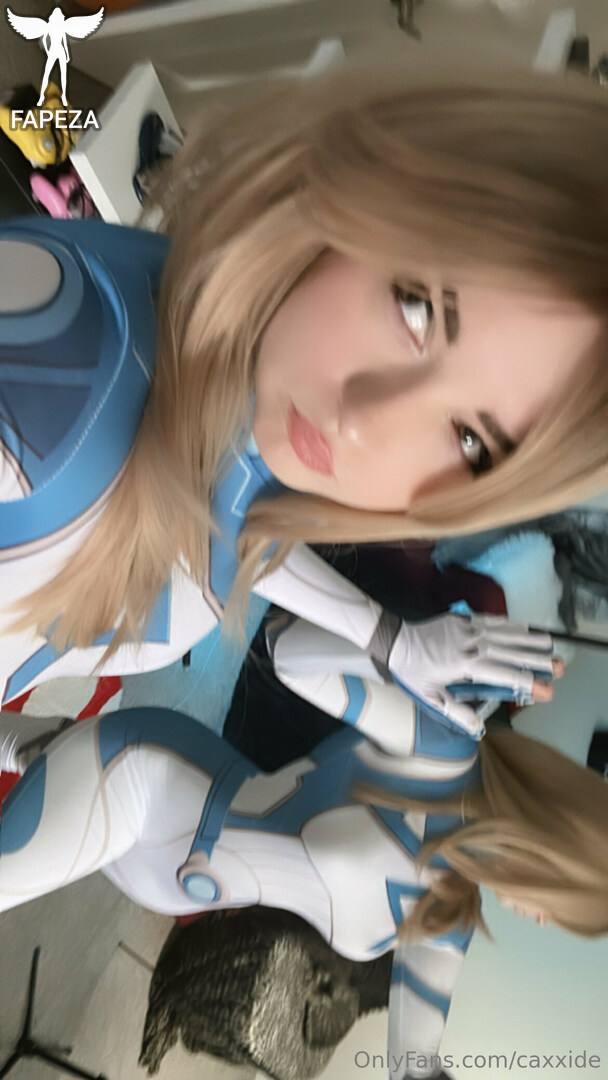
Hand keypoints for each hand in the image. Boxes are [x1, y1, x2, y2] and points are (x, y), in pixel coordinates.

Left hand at [387, 613, 560, 738]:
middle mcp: (471, 646)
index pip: (503, 676)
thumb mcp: (431, 697)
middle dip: (537, 660)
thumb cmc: (412, 672)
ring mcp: (468, 630)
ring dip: (528, 639)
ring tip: (550, 644)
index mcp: (465, 667)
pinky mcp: (462, 620)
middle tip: (559, 666)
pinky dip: (509, 624)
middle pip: (510, 653)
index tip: (547, 690)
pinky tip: (523, 627)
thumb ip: (457, 712)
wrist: (394, 641)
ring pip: (504, 634)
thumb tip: (478, 729)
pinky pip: (491, 621)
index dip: (527, 683)